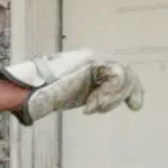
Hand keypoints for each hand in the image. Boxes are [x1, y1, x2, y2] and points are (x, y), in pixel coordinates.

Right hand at [0, 49, 143, 124]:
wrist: (31, 90)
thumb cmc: (46, 96)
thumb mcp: (77, 97)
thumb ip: (94, 97)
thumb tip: (103, 109)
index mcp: (91, 66)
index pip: (119, 72)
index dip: (130, 88)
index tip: (136, 105)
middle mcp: (94, 58)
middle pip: (125, 71)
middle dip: (130, 91)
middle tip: (133, 105)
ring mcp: (93, 58)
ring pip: (122, 74)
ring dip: (113, 97)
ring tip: (95, 107)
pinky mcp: (92, 60)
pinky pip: (115, 75)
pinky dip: (108, 93)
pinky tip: (93, 104)